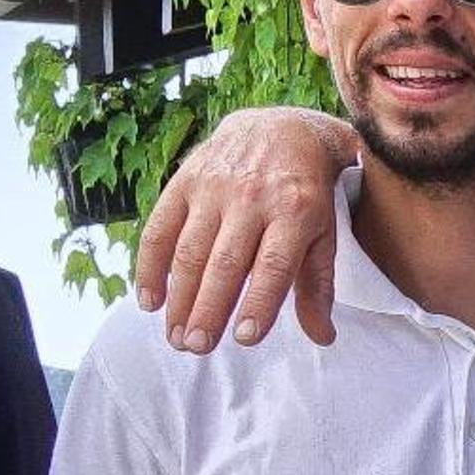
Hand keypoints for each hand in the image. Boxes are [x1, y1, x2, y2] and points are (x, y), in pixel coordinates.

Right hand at [133, 107, 351, 350]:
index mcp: (296, 211)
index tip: (245, 338)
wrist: (283, 128)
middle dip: (209, 309)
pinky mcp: (186, 180)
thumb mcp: (324, 233)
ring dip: (179, 297)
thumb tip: (322, 337)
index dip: (259, 302)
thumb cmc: (307, 193)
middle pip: (227, 262)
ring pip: (191, 250)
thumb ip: (318, 286)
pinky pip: (160, 227)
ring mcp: (216, 187)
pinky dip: (150, 266)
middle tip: (197, 346)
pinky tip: (149, 300)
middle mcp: (254, 197)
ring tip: (177, 336)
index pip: (275, 264)